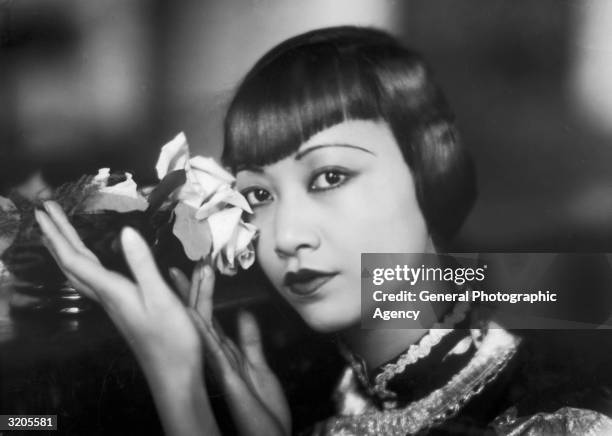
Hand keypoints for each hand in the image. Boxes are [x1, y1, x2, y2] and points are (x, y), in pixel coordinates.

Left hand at [35, 201, 219, 435]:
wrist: (175, 375)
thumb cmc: (171, 340)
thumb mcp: (161, 298)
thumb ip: (142, 264)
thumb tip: (126, 231)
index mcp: (112, 291)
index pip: (74, 259)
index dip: (57, 233)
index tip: (45, 210)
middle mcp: (107, 297)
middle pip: (72, 264)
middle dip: (56, 236)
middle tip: (44, 213)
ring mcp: (113, 305)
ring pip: (79, 274)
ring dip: (66, 250)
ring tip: (58, 233)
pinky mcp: (122, 309)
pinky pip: (92, 281)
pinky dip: (83, 264)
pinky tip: (90, 264)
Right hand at [171, 267, 291, 435]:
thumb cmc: (264, 411)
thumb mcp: (259, 368)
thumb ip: (250, 342)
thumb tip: (243, 314)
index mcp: (225, 357)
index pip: (208, 322)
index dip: (198, 299)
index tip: (187, 277)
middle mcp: (217, 360)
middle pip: (200, 322)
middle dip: (187, 295)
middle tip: (173, 269)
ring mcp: (221, 369)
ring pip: (202, 332)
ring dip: (192, 305)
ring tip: (178, 282)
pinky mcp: (229, 379)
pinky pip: (215, 351)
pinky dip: (204, 333)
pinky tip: (195, 315)